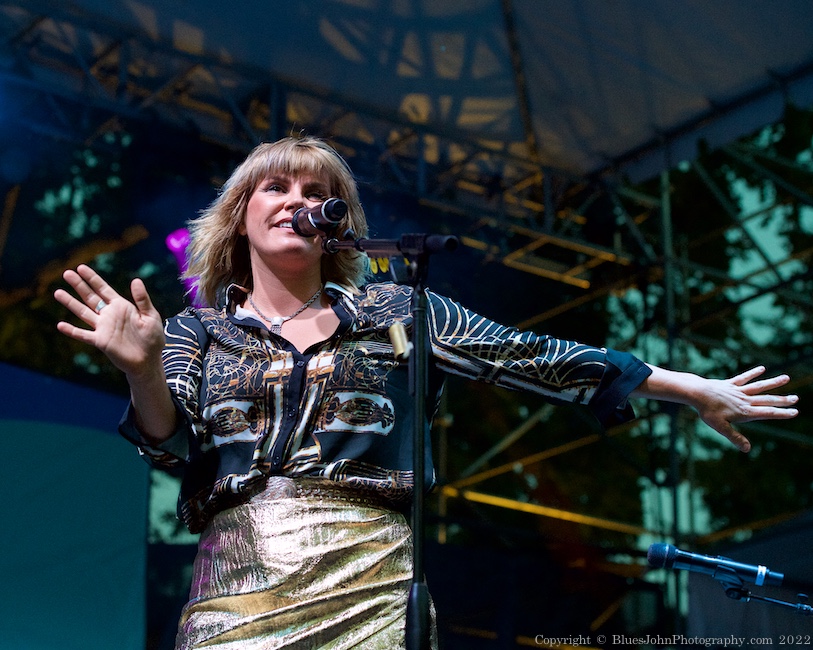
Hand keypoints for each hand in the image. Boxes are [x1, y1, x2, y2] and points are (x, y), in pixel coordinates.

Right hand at [54, 264, 164, 378]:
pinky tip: (60, 325)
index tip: (81, 267)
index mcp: (121, 306)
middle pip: (90, 297)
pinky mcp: (100, 341)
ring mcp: (103, 328)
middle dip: (79, 285)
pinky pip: (83, 335)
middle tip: (66, 273)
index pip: (103, 289)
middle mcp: (109, 315)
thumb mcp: (151, 316)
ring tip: (57, 292)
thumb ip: (142, 299)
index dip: (92, 278)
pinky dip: (72, 331)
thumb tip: (136, 280)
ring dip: (71, 303)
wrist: (149, 361)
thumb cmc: (153, 338)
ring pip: (83, 312)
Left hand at [692, 366, 798, 452]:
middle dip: (782, 400)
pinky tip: (762, 368)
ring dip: (773, 383)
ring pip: (759, 386)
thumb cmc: (707, 411)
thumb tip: (747, 449)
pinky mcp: (731, 383)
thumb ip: (735, 437)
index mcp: (745, 411)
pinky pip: (744, 378)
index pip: (767, 412)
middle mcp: (744, 400)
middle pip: (767, 400)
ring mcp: (738, 390)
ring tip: (786, 377)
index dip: (782, 413)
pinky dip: (753, 373)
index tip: (795, 411)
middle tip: (796, 398)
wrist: (697, 393)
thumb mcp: (721, 427)